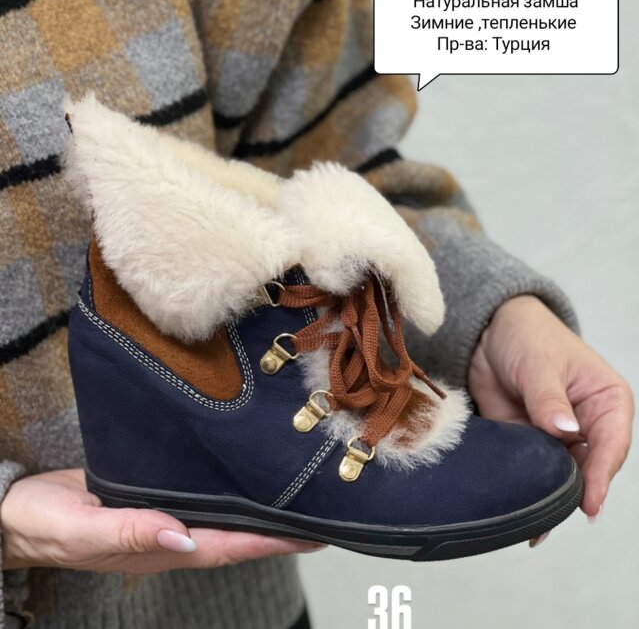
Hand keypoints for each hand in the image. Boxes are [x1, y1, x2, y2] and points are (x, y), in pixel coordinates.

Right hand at [0, 469, 322, 572]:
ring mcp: (163, 517)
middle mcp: (171, 535)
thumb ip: (129, 532)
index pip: (229, 546)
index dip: (272, 542)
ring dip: (258, 510)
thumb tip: (179, 535)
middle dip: (278, 529)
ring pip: (222, 517)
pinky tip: (240, 478)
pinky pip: (199, 497)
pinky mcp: (152, 494)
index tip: (312, 534)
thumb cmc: (44, 524)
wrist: (15, 510)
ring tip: (294, 495)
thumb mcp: (81, 529)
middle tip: (320, 512)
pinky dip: (227, 492)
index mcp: (160, 547)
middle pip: (236, 535)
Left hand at [469, 295, 633, 519]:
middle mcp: (589, 424)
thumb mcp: (538, 363)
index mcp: (607, 400)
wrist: (487, 333)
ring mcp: (560, 436)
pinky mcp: (532, 442)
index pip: (612, 444)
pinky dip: (529, 488)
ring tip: (536, 522)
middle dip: (574, 492)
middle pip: (590, 468)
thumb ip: (549, 399)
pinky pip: (535, 471)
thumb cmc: (527, 336)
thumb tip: (565, 432)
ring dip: (551, 495)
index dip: (601, 475)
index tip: (589, 502)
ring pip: (563, 475)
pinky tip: (520, 510)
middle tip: (553, 517)